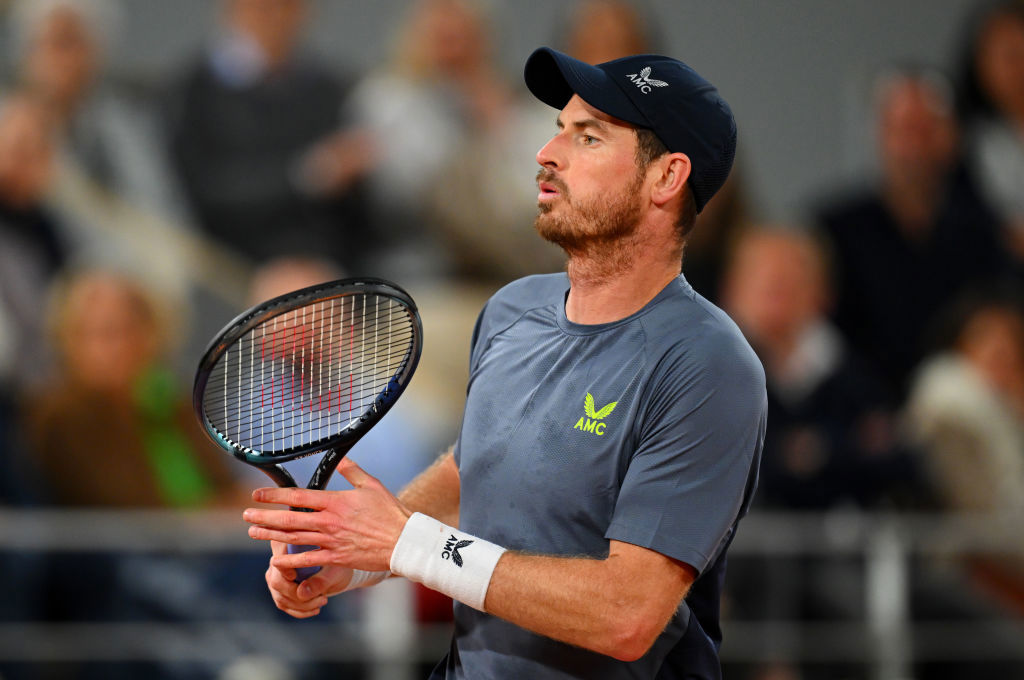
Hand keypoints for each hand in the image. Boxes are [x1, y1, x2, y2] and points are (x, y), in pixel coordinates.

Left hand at [243, 458, 410, 573]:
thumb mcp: (372, 485)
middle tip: (246, 515)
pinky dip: (290, 560)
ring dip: (270, 535)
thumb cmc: (389, 512)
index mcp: (335, 501)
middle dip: (264, 517)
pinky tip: (276, 560)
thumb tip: (344, 457)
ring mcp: (331, 541)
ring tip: (253, 532)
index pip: (298, 496)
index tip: (258, 494)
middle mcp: (329, 521)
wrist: (403, 540)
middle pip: (289, 519)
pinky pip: (307, 560)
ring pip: (293, 538)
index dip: (275, 495)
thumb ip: (353, 471)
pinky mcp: (336, 558)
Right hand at [264, 540, 354, 617]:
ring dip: (303, 605)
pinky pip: (283, 604)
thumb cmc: (337, 564)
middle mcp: (278, 558)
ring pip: (281, 597)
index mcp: (291, 544)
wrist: (337, 571)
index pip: (278, 556)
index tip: (295, 577)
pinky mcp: (278, 590)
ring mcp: (275, 575)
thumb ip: (319, 581)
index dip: (283, 569)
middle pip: (277, 581)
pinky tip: (315, 609)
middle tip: (322, 598)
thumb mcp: (334, 572)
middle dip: (299, 595)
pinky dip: (300, 610)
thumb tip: (301, 593)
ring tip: (323, 600)